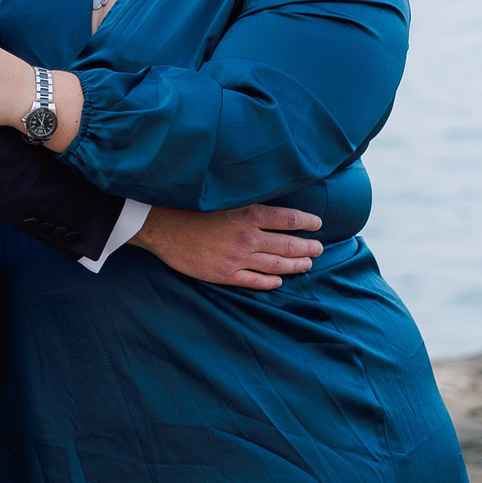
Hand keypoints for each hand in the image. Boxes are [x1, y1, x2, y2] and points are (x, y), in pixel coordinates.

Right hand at [131, 204, 322, 290]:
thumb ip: (248, 206)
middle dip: (308, 248)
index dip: (307, 223)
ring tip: (307, 264)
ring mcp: (237, 259)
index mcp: (249, 215)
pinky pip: (254, 282)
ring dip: (295, 266)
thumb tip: (271, 209)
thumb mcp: (224, 200)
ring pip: (276, 266)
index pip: (289, 220)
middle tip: (319, 249)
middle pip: (288, 245)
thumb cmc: (191, 209)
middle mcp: (248, 238)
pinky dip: (270, 282)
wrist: (163, 227)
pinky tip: (278, 281)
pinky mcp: (224, 274)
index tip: (317, 225)